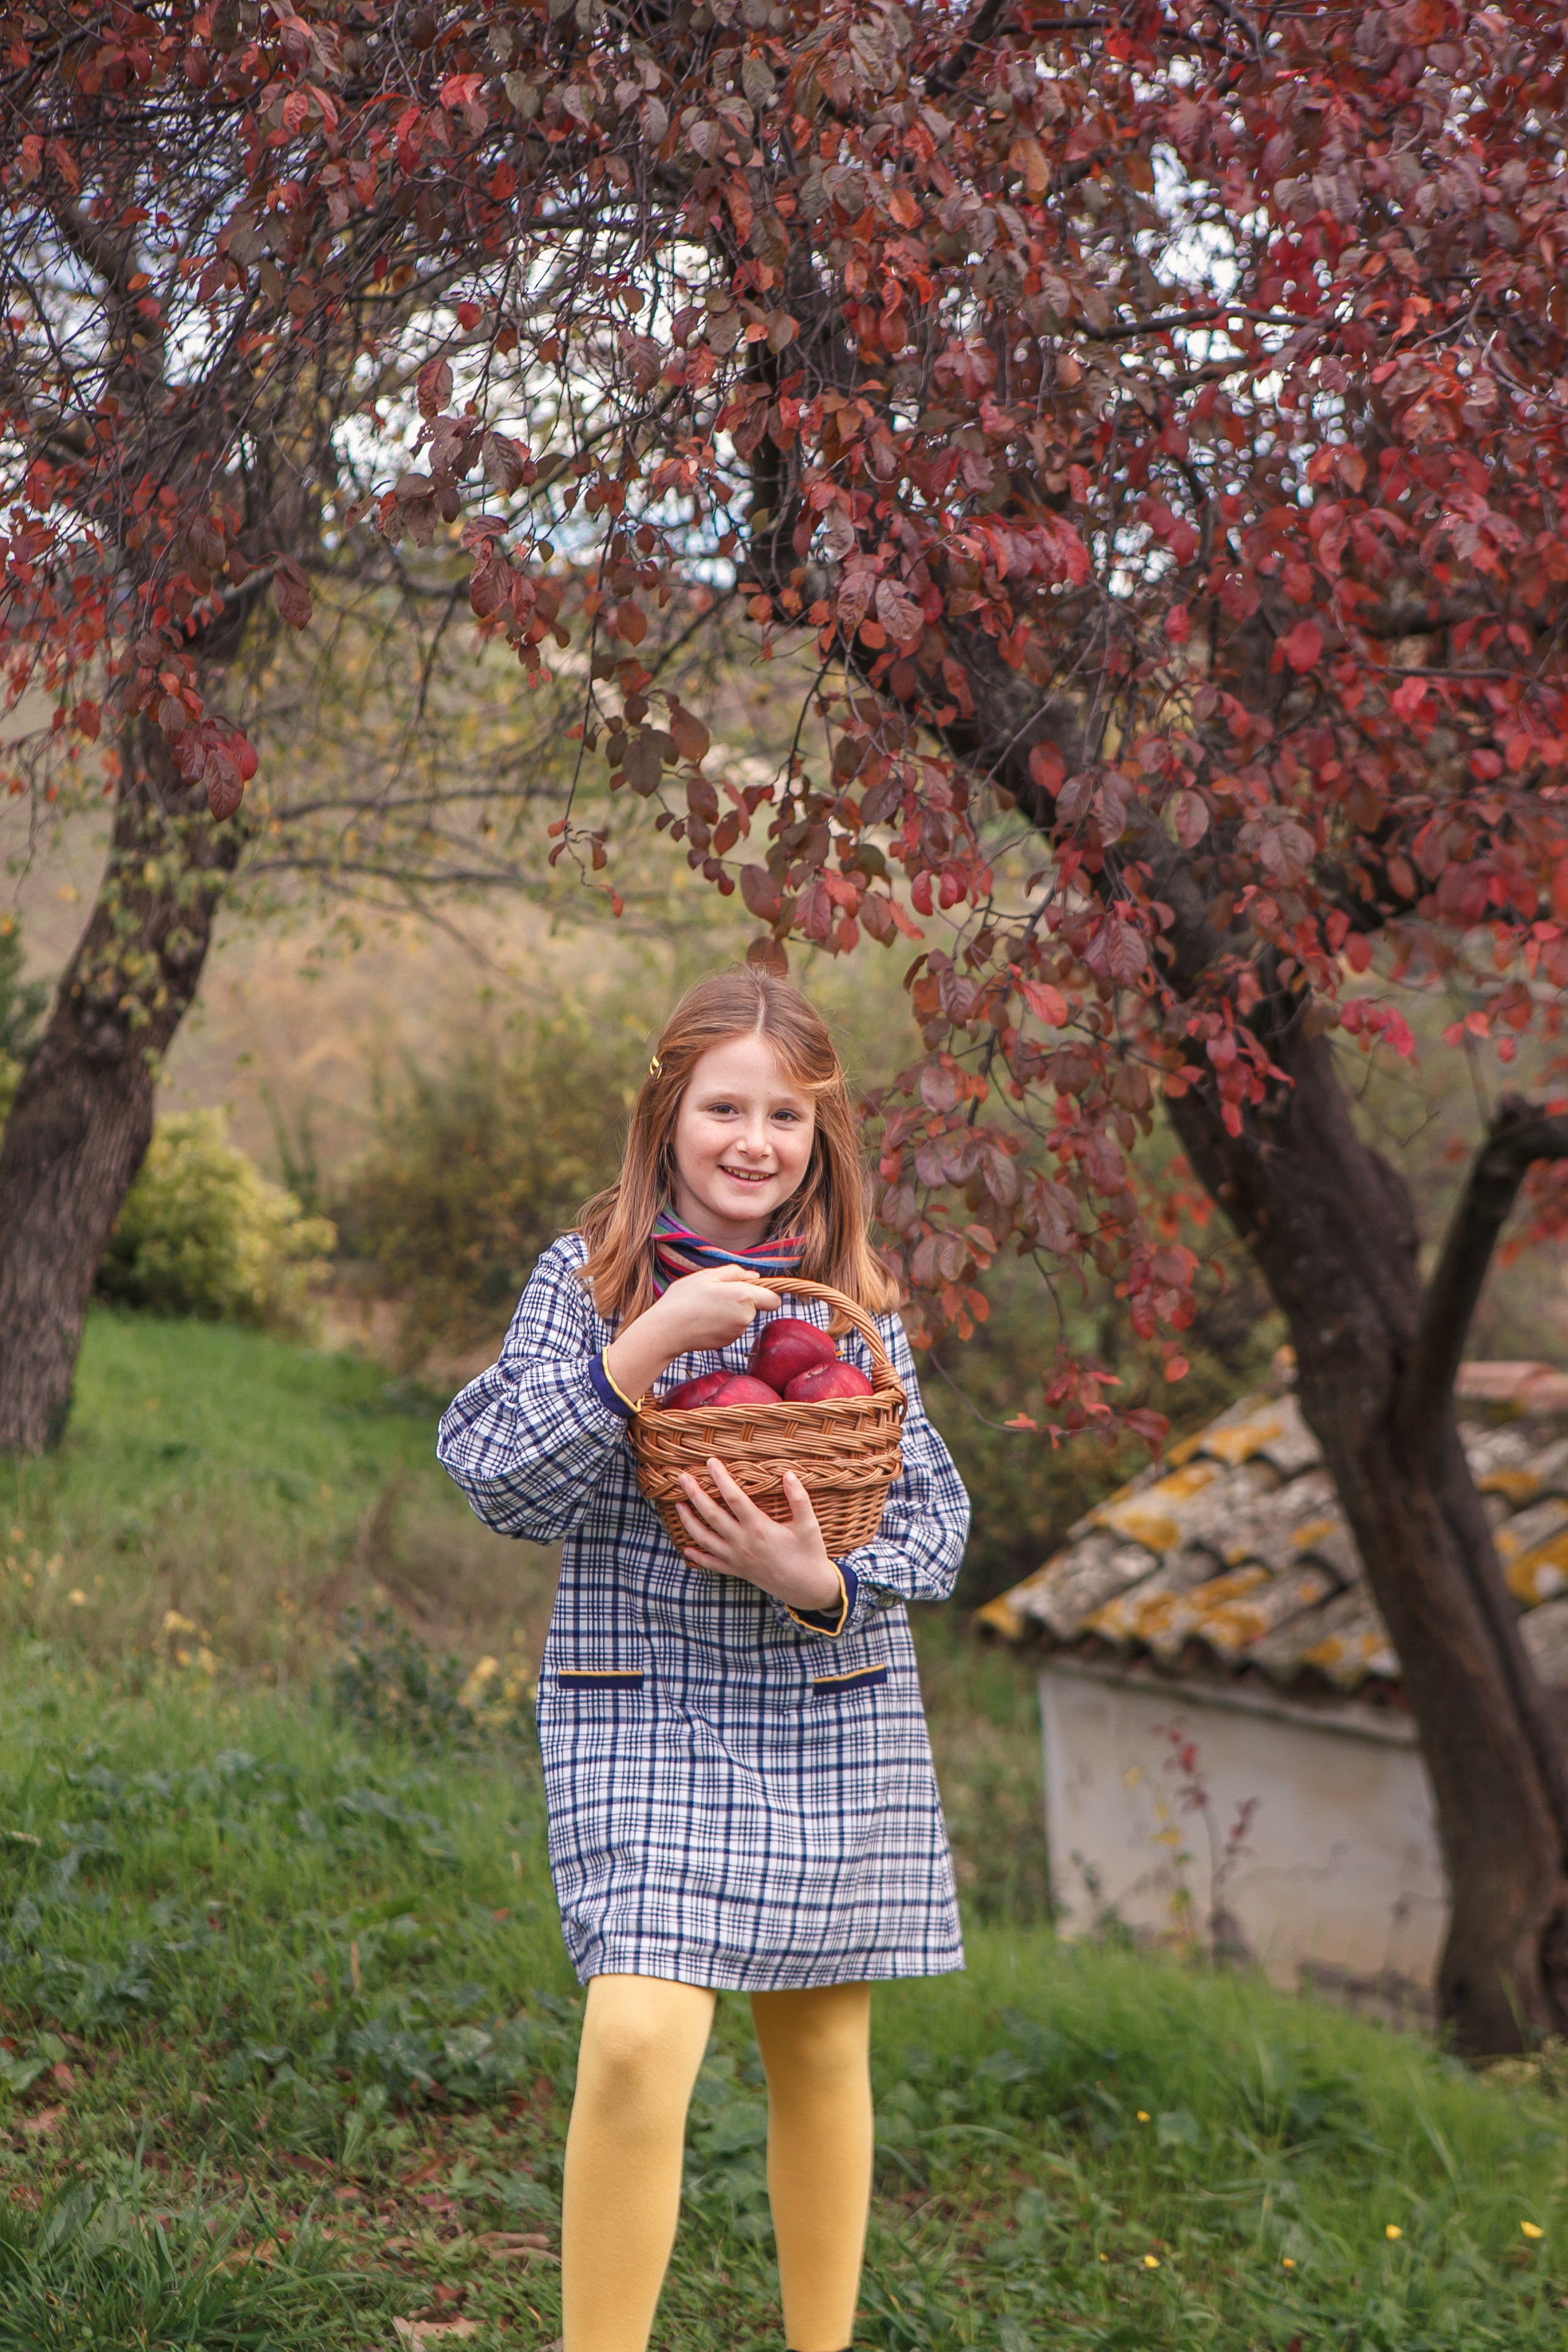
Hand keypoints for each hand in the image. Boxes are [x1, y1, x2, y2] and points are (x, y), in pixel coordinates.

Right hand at [603, 1265, 780, 1401]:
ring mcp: (736, 1333)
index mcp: (744, 1297)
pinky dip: (722, 1323)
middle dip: (741, 1300)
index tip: (752, 1289)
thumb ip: (735, 1273)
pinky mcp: (726, 1342)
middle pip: (755, 1307)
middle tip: (716, 1294)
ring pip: (742, 1318)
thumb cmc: (684, 1299)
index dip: (766, 1293)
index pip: (774, 1300)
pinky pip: (731, 1328)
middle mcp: (745, 1317)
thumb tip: (754, 1276)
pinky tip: (704, 1320)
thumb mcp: (707, 1276)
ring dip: (730, 1311)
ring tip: (706, 1307)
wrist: (667, 1330)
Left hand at [675, 1460, 840, 1612]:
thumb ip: (799, 1499)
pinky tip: (686, 1548)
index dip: (721, 1478)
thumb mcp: (809, 1525)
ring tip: (678, 1506)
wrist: (807, 1588)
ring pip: (705, 1539)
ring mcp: (737, 1559)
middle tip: (682, 1478)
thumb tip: (788, 1474)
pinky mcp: (737, 1571)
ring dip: (689, 1522)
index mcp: (759, 1528)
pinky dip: (697, 1556)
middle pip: (712, 1515)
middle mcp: (743, 1543)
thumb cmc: (809, 1554)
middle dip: (695, 1495)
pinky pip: (711, 1564)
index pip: (734, 1497)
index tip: (711, 1462)